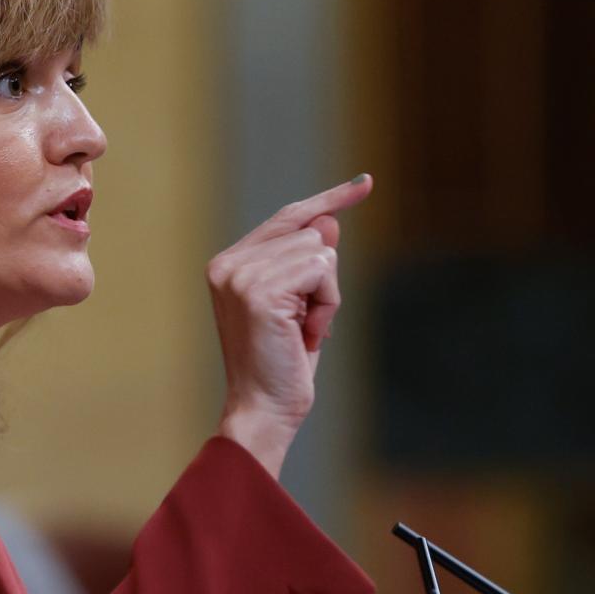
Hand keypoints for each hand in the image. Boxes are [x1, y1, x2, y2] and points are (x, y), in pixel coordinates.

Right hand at [207, 174, 372, 476]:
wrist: (263, 411)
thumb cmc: (281, 366)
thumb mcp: (300, 307)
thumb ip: (308, 263)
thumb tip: (330, 221)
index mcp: (228, 265)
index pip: (288, 217)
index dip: (329, 200)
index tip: (365, 183)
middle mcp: (228, 264)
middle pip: (311, 234)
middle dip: (323, 282)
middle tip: (303, 325)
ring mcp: (241, 274)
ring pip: (320, 252)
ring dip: (326, 296)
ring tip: (302, 332)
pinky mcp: (259, 289)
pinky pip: (321, 270)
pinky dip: (327, 304)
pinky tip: (307, 333)